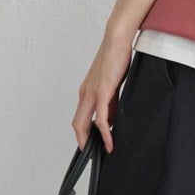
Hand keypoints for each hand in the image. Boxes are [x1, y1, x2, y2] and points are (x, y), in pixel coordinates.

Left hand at [74, 29, 135, 153]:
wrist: (117, 40)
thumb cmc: (116, 58)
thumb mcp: (113, 84)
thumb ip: (112, 101)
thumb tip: (113, 117)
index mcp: (87, 91)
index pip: (80, 117)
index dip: (82, 133)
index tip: (90, 144)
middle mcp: (85, 93)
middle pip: (77, 124)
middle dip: (83, 141)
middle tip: (92, 153)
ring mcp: (91, 93)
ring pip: (84, 123)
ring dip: (91, 139)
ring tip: (103, 150)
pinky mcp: (101, 92)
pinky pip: (101, 118)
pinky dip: (105, 132)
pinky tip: (110, 140)